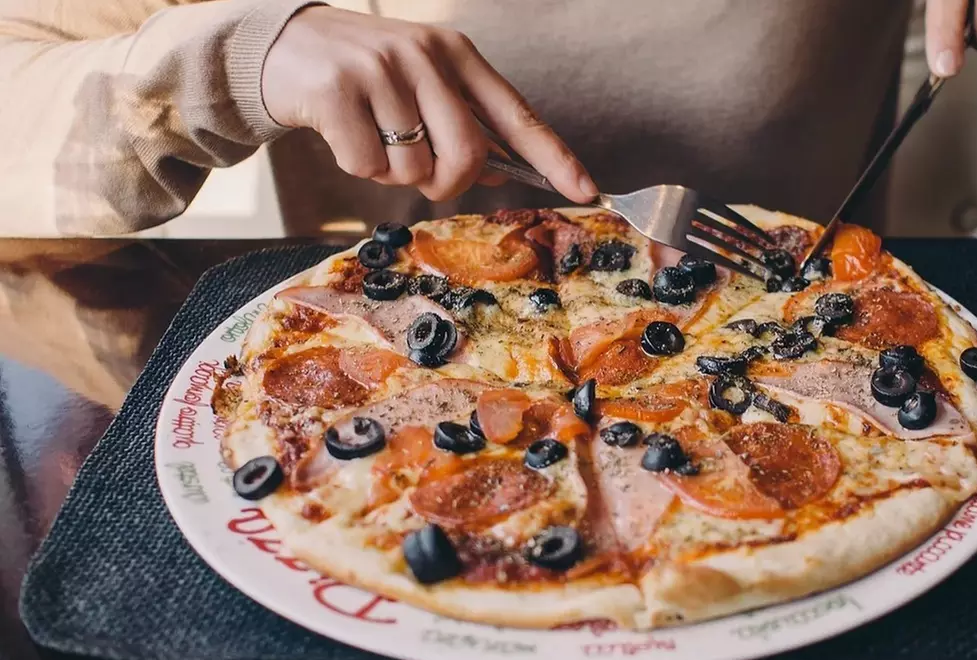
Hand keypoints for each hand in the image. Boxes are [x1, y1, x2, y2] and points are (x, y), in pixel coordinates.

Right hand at [261, 6, 596, 202]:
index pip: (517, 115)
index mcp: (456, 55)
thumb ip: (461, 123)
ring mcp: (380, 70)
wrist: (282, 46)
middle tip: (421, 172)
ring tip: (371, 134)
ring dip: (392, 173)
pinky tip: (344, 133)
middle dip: (447, 183)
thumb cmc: (364, 76)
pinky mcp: (337, 90)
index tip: (587, 190)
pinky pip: (367, 166)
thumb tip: (499, 174)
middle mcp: (424, 56)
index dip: (555, 158)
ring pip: (413, 169)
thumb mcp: (420, 83)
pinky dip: (357, 166)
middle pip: (469, 157)